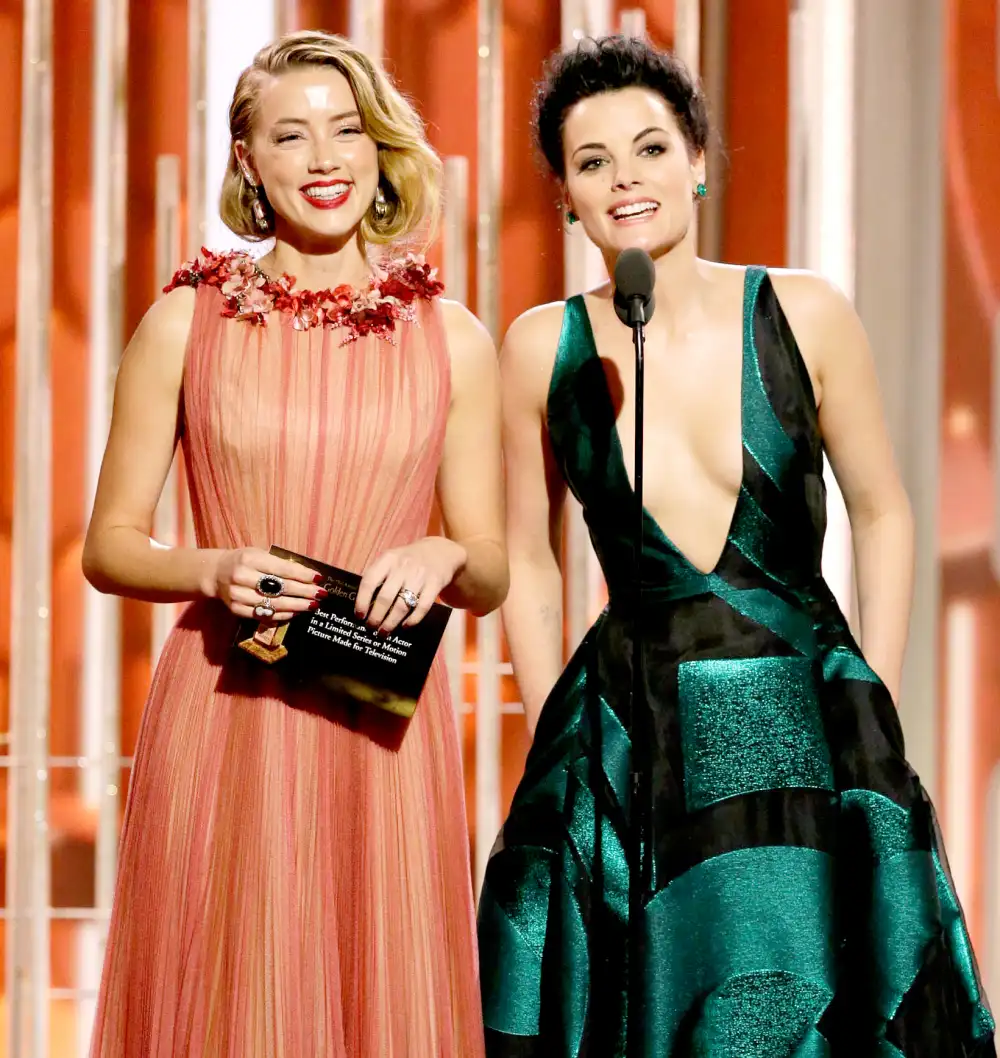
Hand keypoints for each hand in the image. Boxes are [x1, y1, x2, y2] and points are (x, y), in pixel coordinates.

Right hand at [206, 547, 323, 621]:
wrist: (216, 573)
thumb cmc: (244, 561)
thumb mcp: (259, 554)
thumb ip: (280, 563)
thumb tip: (308, 575)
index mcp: (250, 559)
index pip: (283, 569)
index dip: (303, 575)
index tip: (319, 578)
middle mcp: (242, 577)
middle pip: (281, 588)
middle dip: (304, 592)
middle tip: (321, 594)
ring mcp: (238, 595)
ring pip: (274, 604)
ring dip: (297, 606)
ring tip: (312, 605)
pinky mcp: (236, 609)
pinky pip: (264, 615)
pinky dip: (282, 614)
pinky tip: (295, 612)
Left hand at [355, 537, 465, 634]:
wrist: (441, 551)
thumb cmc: (410, 560)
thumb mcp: (392, 559)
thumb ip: (380, 576)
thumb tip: (364, 604)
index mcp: (388, 559)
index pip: (370, 581)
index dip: (362, 601)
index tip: (359, 615)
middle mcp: (403, 566)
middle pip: (385, 597)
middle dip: (376, 617)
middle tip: (371, 627)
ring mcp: (420, 576)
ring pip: (402, 605)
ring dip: (391, 623)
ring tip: (384, 631)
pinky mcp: (435, 584)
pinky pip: (422, 607)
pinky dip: (412, 620)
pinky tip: (405, 626)